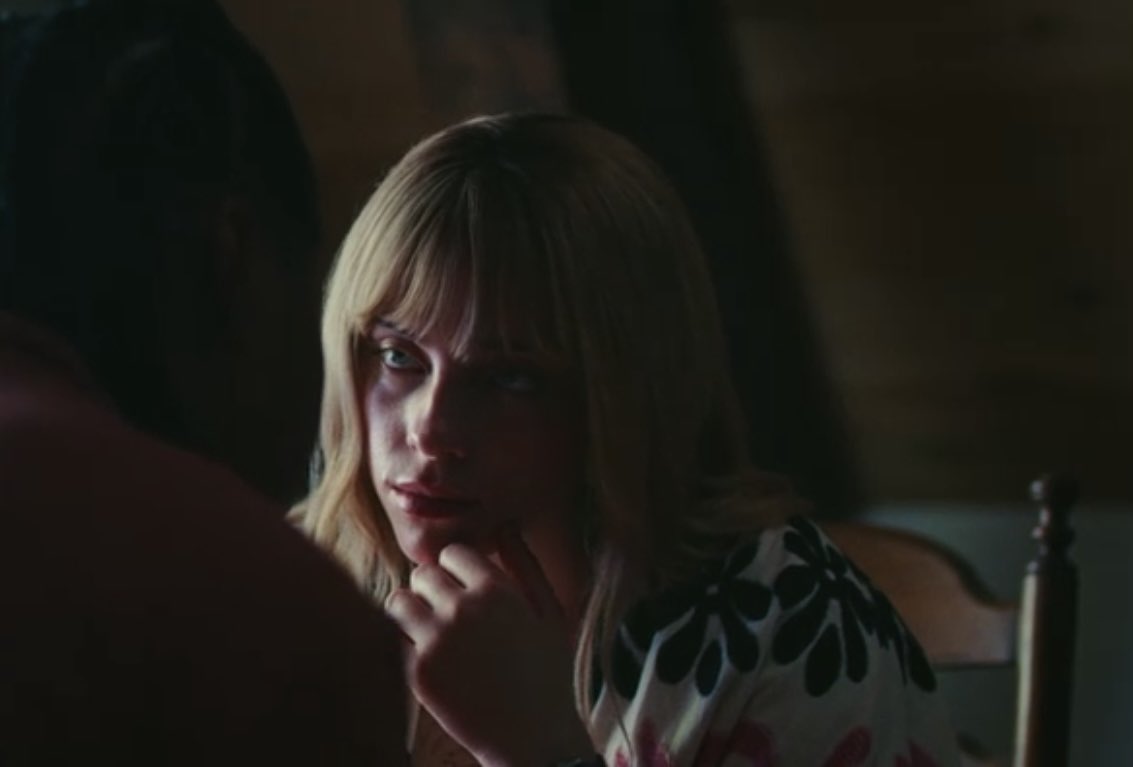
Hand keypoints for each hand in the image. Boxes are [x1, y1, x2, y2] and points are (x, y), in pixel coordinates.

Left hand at [386, 526, 593, 766]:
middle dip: (432, 590)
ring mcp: (437, 641)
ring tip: (429, 631)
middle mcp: (464, 609)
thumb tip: (505, 527)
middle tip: (447, 615)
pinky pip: (394, 640)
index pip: (454, 553)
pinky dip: (405, 646)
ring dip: (410, 611)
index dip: (458, 570)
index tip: (465, 590)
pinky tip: (430, 661)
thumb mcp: (551, 613)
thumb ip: (526, 566)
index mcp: (498, 590)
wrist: (533, 739)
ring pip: (399, 600)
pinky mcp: (417, 672)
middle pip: (423, 574)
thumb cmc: (547, 674)